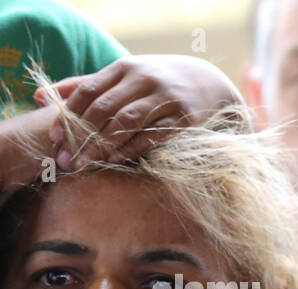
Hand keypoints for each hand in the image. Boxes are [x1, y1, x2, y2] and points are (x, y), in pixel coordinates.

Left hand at [38, 55, 240, 170]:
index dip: (68, 115)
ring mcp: (166, 99)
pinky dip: (132, 149)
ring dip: (103, 145)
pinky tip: (117, 160)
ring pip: (127, 122)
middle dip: (82, 136)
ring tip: (87, 164)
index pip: (88, 91)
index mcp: (124, 69)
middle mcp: (144, 80)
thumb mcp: (124, 77)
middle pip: (104, 108)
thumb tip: (41, 96)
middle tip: (67, 160)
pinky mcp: (185, 118)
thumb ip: (85, 86)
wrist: (210, 83)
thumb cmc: (157, 84)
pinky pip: (153, 136)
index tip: (55, 138)